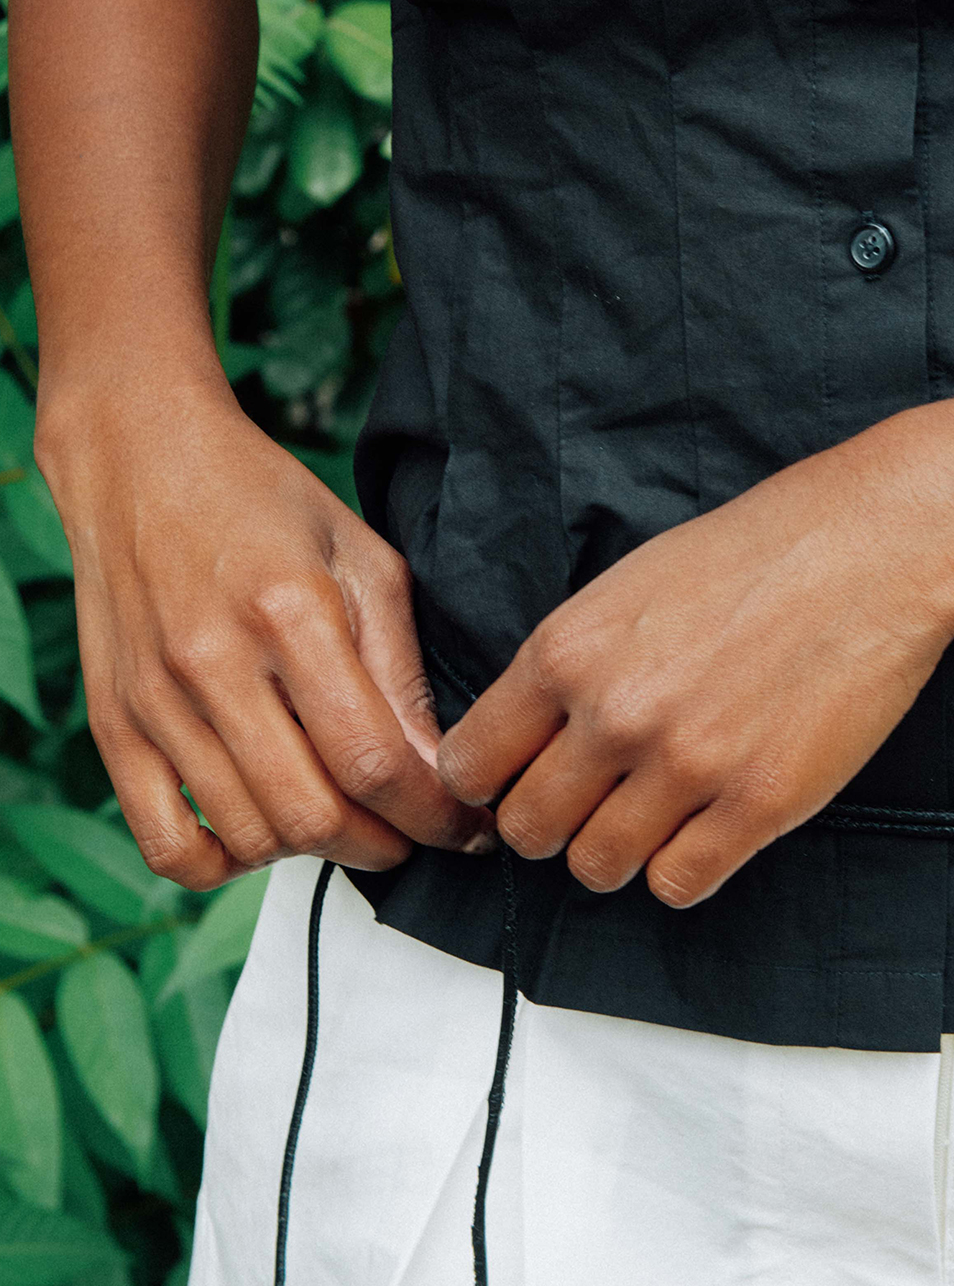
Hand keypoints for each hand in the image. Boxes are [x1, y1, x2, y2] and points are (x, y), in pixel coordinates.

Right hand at [48, 384, 492, 889]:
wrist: (143, 463)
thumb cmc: (263, 502)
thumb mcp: (362, 557)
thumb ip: (399, 666)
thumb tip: (438, 766)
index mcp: (291, 611)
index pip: (371, 756)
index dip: (431, 811)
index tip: (464, 822)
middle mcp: (214, 663)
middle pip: (312, 814)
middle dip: (384, 844)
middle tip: (414, 832)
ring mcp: (155, 702)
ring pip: (248, 836)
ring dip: (315, 853)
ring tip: (348, 822)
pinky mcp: (114, 727)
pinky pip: (166, 846)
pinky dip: (224, 865)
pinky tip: (264, 832)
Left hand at [434, 424, 953, 907]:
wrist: (873, 546)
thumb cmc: (760, 551)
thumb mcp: (631, 584)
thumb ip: (572, 662)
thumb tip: (530, 735)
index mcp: (569, 650)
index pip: (472, 765)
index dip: (491, 783)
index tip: (521, 781)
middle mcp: (615, 714)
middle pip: (529, 831)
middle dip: (554, 823)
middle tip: (595, 800)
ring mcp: (686, 765)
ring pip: (597, 868)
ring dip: (618, 850)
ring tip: (657, 811)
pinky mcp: (758, 803)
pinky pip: (678, 884)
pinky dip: (684, 865)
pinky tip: (708, 822)